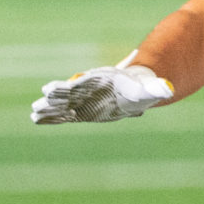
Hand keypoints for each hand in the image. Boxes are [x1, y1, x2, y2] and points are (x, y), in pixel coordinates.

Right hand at [30, 63, 173, 125]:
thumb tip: (169, 89)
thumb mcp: (149, 89)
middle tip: (41, 99)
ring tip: (34, 112)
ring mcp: (80, 100)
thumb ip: (157, 88)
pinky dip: (51, 117)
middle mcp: (87, 90)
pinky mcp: (77, 111)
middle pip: (69, 93)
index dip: (75, 85)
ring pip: (62, 104)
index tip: (65, 85)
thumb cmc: (139, 88)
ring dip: (49, 108)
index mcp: (101, 83)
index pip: (86, 84)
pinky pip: (62, 115)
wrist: (130, 88)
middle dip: (57, 97)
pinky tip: (36, 120)